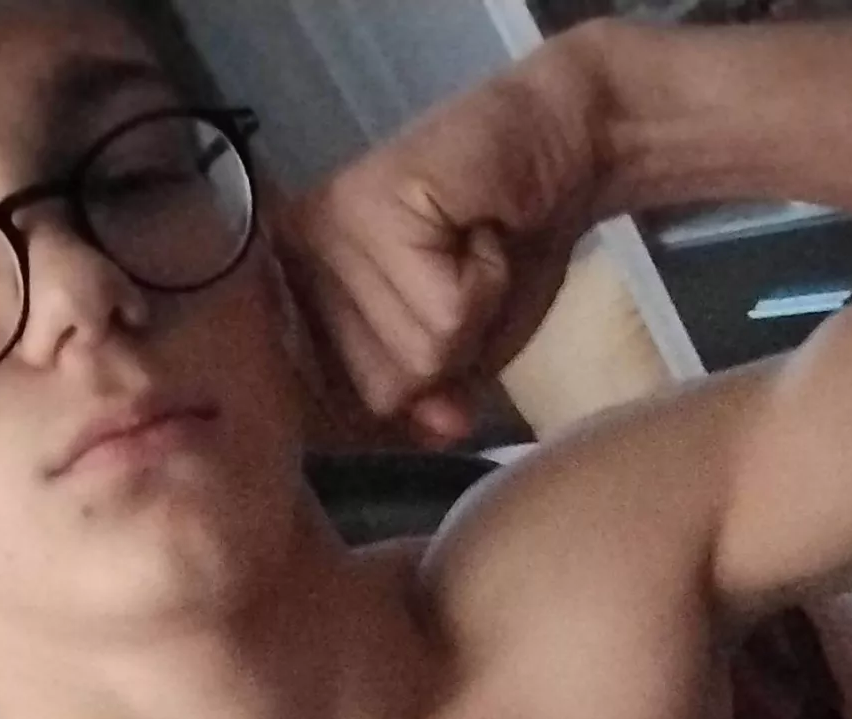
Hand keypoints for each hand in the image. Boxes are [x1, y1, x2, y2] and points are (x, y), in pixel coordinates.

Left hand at [275, 39, 602, 442]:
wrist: (557, 157)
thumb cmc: (502, 260)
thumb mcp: (462, 362)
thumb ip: (431, 408)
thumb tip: (441, 428)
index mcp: (299, 310)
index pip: (333, 418)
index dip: (403, 411)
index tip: (438, 363)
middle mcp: (294, 270)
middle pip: (382, 394)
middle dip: (450, 358)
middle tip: (461, 286)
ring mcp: (326, 234)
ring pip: (418, 355)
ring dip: (475, 317)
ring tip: (471, 253)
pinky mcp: (369, 207)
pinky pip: (447, 310)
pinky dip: (488, 282)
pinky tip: (481, 232)